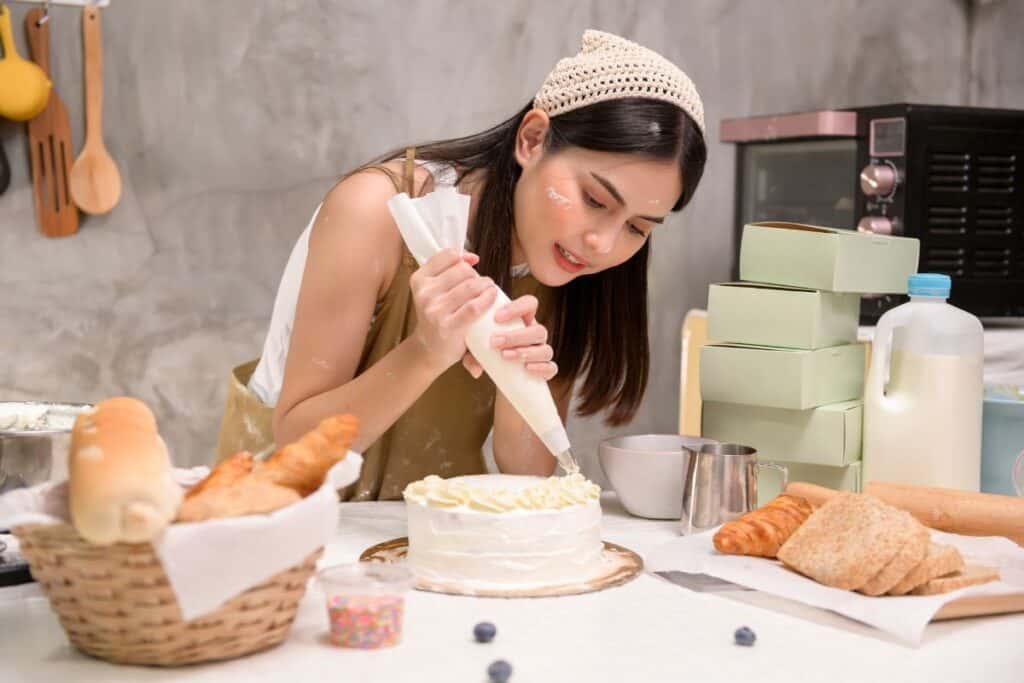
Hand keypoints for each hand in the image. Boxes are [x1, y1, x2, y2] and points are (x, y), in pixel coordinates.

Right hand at [409, 249, 496, 372]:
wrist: (429, 348)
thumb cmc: (438, 315)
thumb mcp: (434, 290)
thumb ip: (450, 270)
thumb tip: (473, 257)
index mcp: (419, 279)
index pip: (448, 256)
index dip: (464, 258)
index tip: (471, 265)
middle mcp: (425, 293)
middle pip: (463, 270)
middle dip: (477, 275)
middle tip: (482, 284)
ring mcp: (435, 310)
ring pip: (471, 286)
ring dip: (486, 285)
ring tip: (489, 290)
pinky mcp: (449, 326)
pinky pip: (474, 306)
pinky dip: (487, 299)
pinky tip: (491, 298)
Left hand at [474, 294, 556, 380]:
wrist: (501, 379)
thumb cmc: (490, 356)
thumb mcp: (477, 350)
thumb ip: (473, 351)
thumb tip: (475, 364)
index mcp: (523, 321)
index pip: (530, 304)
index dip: (517, 308)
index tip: (496, 317)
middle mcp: (535, 335)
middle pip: (538, 329)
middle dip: (516, 335)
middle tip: (495, 342)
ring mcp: (542, 352)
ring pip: (545, 349)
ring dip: (526, 352)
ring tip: (505, 356)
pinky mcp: (545, 371)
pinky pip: (551, 368)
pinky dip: (541, 368)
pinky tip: (526, 368)